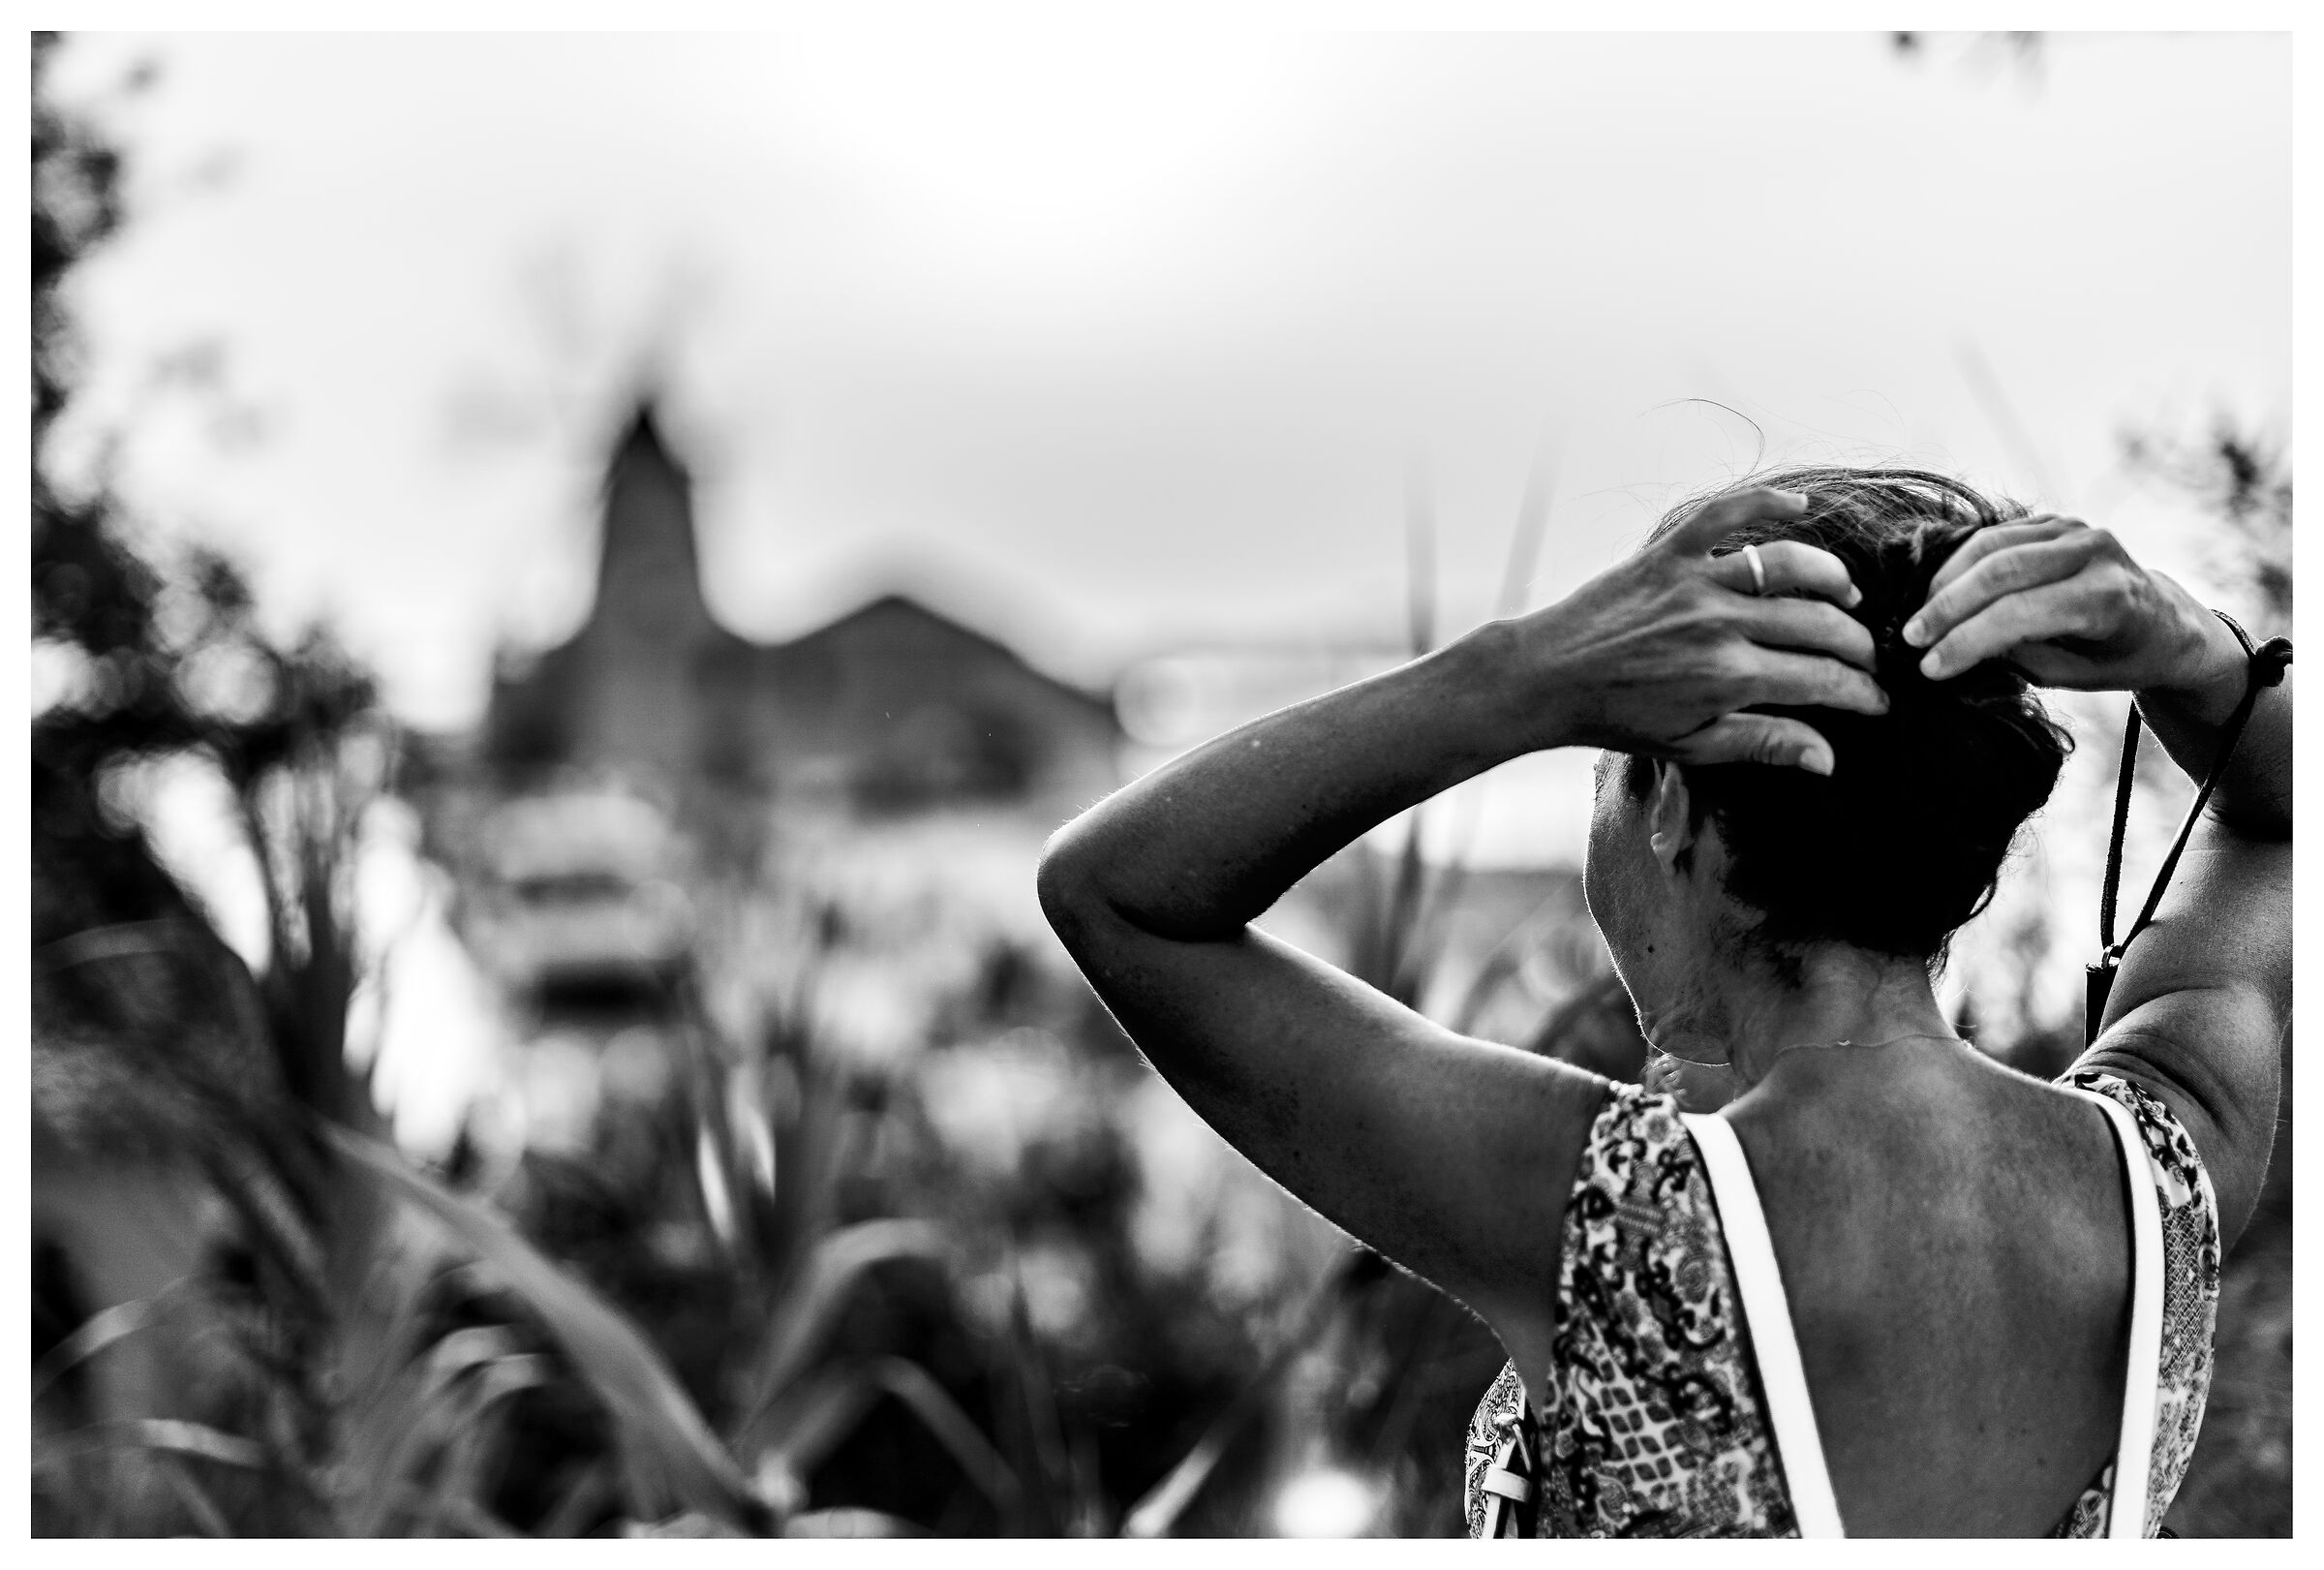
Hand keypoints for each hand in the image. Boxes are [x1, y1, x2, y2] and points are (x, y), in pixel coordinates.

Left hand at [1515, 488, 1885, 773]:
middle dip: (1857, 644)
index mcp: (1728, 677)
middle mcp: (1719, 624)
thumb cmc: (1617, 716)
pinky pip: (1727, 513)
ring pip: (1789, 565)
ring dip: (1831, 578)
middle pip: (1819, 623)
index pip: (1822, 679)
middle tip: (1868, 656)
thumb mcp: (1691, 745)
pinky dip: (1767, 501)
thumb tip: (1829, 757)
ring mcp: (1694, 582)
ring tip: (1845, 596)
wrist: (1547, 677)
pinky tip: (1800, 507)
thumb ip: (1763, 745)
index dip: (1861, 691)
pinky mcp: (1668, 552)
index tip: (1877, 699)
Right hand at [1903, 514, 2242, 708]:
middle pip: (2001, 571)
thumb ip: (2016, 657)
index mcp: (2108, 598)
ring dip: (1945, 582)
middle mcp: (2094, 553)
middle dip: (1947, 607)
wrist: (2162, 620)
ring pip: (1990, 546)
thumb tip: (1951, 650)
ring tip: (1920, 616)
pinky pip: (1995, 535)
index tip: (1929, 668)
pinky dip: (1960, 563)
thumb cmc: (2116, 658)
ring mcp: (2075, 529)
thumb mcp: (2071, 675)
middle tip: (1911, 638)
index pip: (2020, 614)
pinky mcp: (2056, 521)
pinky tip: (1938, 591)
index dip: (1967, 641)